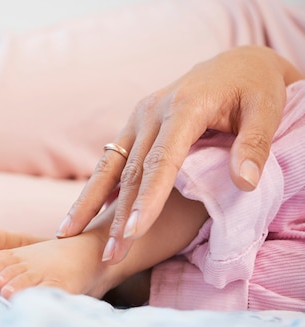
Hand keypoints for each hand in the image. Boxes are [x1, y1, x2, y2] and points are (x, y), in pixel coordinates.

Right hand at [56, 45, 303, 263]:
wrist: (234, 64)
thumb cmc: (253, 89)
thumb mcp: (267, 110)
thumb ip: (255, 146)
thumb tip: (243, 183)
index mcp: (184, 107)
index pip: (162, 161)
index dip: (147, 199)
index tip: (134, 232)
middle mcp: (151, 112)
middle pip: (130, 172)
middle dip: (117, 216)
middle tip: (109, 255)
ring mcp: (136, 118)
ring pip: (108, 168)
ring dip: (88, 204)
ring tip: (67, 235)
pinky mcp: (132, 126)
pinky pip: (109, 162)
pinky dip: (93, 190)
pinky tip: (80, 214)